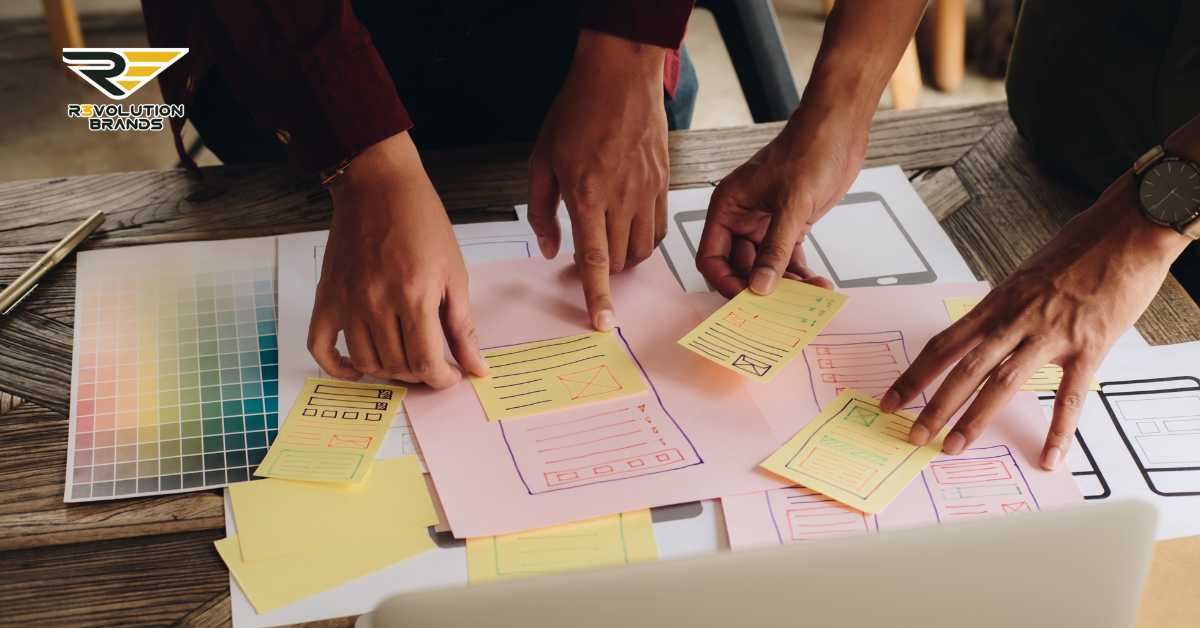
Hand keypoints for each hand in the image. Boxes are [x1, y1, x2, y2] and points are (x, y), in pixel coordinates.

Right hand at [308, 131, 486, 387]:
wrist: (378, 186)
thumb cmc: (423, 224)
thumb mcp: (454, 273)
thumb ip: (463, 326)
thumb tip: (477, 369)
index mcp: (414, 297)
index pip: (426, 363)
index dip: (442, 379)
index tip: (451, 376)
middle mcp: (376, 304)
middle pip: (397, 366)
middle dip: (421, 375)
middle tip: (432, 363)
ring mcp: (347, 302)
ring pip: (366, 362)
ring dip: (389, 371)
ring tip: (405, 361)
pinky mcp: (326, 297)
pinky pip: (321, 347)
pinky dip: (338, 367)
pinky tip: (359, 369)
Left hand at [528, 30, 669, 330]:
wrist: (620, 76)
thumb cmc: (577, 111)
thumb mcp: (541, 160)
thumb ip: (542, 211)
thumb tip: (548, 249)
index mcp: (587, 194)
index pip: (594, 260)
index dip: (597, 297)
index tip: (603, 323)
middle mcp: (621, 198)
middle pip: (619, 260)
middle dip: (604, 274)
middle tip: (588, 264)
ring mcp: (647, 191)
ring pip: (642, 250)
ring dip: (624, 260)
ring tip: (608, 248)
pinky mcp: (663, 183)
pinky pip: (659, 229)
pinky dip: (644, 241)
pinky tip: (630, 232)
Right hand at [697, 105, 864, 296]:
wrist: (838, 130)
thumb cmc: (808, 151)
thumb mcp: (791, 205)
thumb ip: (775, 250)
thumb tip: (760, 287)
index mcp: (727, 208)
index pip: (712, 257)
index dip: (725, 282)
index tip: (747, 301)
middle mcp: (741, 219)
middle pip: (739, 268)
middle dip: (760, 287)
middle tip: (781, 307)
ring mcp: (765, 224)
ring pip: (766, 267)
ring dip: (785, 285)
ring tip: (808, 296)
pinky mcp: (790, 226)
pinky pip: (788, 259)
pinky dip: (800, 274)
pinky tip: (817, 285)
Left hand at [880, 175, 1190, 468]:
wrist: (1129, 229)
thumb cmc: (1080, 247)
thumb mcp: (1027, 275)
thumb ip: (1007, 307)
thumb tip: (988, 331)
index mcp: (997, 303)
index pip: (944, 344)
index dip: (915, 375)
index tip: (892, 399)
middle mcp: (1016, 319)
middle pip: (964, 368)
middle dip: (934, 405)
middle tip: (913, 436)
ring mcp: (1051, 334)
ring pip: (1003, 382)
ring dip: (975, 418)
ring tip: (953, 446)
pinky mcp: (1089, 347)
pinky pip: (1070, 396)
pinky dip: (1059, 430)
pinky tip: (1048, 455)